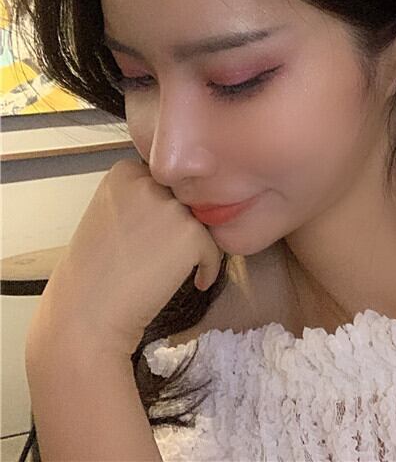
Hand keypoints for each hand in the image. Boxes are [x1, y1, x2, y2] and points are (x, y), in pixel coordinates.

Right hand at [26, 159, 222, 358]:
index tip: (152, 234)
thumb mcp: (109, 213)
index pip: (164, 180)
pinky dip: (208, 267)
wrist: (87, 316)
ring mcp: (171, 207)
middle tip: (161, 255)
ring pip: (201, 220)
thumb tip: (182, 196)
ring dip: (195, 244)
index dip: (162, 209)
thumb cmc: (95, 273)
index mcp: (124, 173)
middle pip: (185, 197)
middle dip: (180, 224)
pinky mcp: (191, 233)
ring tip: (169, 269)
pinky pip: (214, 248)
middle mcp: (149, 182)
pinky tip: (194, 282)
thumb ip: (142, 197)